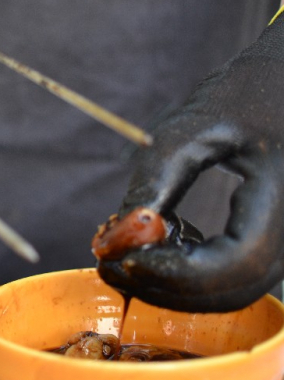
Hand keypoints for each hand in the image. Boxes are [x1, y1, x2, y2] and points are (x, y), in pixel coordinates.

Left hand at [98, 13, 283, 312]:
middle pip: (233, 290)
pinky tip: (163, 239)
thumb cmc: (248, 89)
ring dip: (175, 284)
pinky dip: (192, 269)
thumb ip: (159, 178)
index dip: (176, 274)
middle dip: (167, 287)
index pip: (236, 263)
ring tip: (127, 254)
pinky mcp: (276, 237)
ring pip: (234, 290)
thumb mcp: (195, 124)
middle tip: (111, 266)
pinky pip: (236, 272)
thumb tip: (117, 236)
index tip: (125, 259)